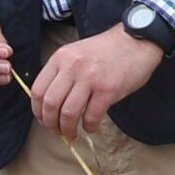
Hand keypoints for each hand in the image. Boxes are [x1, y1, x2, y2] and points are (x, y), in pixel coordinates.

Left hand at [27, 26, 162, 137]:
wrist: (136, 40)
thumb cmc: (107, 50)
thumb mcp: (76, 53)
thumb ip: (62, 72)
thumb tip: (51, 103)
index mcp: (60, 58)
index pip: (38, 90)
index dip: (38, 111)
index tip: (43, 119)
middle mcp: (72, 67)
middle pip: (50, 104)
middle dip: (50, 123)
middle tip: (57, 130)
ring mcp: (90, 78)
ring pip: (68, 113)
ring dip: (67, 129)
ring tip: (72, 133)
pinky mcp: (108, 89)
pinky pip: (91, 116)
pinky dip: (89, 126)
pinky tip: (91, 127)